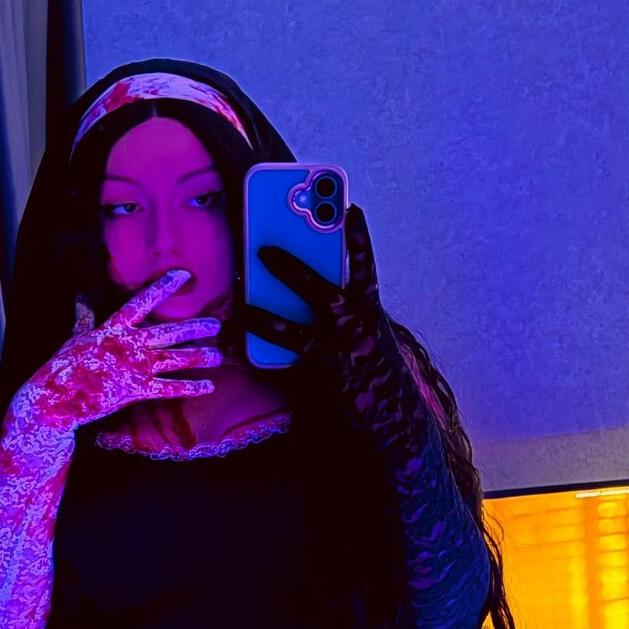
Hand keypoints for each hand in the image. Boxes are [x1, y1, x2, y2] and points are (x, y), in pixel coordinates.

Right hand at [17, 269, 222, 433]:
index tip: (183, 276)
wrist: (55, 400)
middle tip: (216, 325)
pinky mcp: (136, 391)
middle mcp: (129, 345)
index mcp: (113, 328)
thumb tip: (81, 298)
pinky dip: (191, 388)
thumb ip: (84, 318)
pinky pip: (170, 388)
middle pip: (169, 332)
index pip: (142, 301)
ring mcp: (134, 368)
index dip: (163, 287)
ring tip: (218, 355)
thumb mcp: (75, 337)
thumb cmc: (63, 368)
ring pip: (175, 359)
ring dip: (199, 357)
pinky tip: (208, 386)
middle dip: (195, 328)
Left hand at [243, 204, 393, 428]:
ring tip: (240, 303)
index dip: (357, 236)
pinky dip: (255, 351)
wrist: (391, 420)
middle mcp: (351, 328)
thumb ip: (348, 308)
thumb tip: (312, 282)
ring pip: (289, 330)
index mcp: (368, 311)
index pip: (364, 267)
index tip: (351, 208)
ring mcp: (332, 354)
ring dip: (260, 314)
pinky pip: (277, 362)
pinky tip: (237, 338)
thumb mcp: (369, 333)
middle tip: (262, 249)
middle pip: (316, 289)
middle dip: (289, 267)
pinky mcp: (314, 378)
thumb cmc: (374, 370)